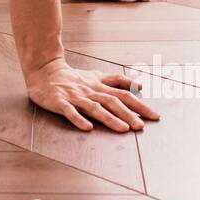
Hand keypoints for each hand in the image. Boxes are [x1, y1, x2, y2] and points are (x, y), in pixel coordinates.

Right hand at [25, 58, 159, 132]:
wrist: (45, 71)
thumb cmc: (73, 77)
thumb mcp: (97, 76)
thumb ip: (117, 81)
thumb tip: (138, 86)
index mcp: (100, 85)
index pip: (124, 94)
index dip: (140, 104)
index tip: (155, 115)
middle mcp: (90, 90)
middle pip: (112, 101)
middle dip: (128, 114)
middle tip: (142, 126)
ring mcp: (75, 96)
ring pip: (95, 107)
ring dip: (110, 118)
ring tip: (123, 128)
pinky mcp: (60, 102)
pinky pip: (70, 111)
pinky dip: (79, 119)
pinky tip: (87, 128)